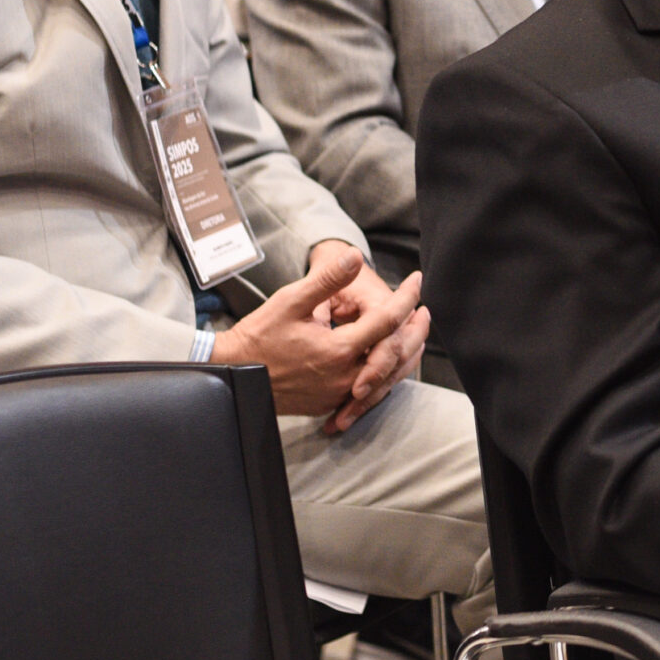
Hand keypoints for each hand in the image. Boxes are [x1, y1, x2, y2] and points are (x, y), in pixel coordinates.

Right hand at [210, 244, 419, 424]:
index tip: (416, 279)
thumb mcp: (290, 301)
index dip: (407, 296)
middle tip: (426, 310)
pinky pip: (369, 390)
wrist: (233, 373)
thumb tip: (354, 256)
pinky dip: (385, 372)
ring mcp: (339, 394)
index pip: (387, 320)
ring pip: (387, 376)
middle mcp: (345, 376)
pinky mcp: (331, 403)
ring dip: (404, 353)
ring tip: (413, 332)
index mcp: (339, 349)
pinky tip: (388, 358)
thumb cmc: (259, 336)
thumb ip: (326, 280)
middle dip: (416, 330)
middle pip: (397, 354)